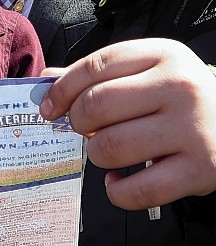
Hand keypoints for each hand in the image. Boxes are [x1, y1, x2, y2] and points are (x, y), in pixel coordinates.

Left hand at [40, 38, 215, 208]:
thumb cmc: (184, 97)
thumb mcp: (151, 71)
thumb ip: (102, 75)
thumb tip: (47, 81)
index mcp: (163, 54)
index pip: (96, 65)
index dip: (62, 88)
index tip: (49, 106)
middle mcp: (179, 87)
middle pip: (97, 104)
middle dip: (78, 121)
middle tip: (85, 129)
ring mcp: (191, 129)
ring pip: (111, 146)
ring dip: (96, 154)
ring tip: (107, 151)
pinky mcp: (199, 171)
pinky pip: (138, 190)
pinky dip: (117, 191)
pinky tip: (119, 181)